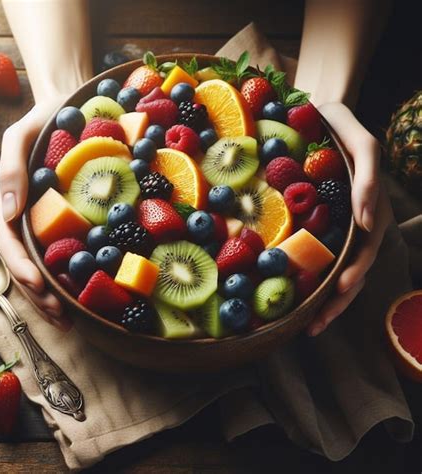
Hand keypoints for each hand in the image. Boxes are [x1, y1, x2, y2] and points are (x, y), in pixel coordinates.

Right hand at [0, 98, 71, 330]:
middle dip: (39, 295)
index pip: (10, 245)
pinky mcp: (61, 220)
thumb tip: (7, 211)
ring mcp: (40, 222)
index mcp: (7, 203)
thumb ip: (10, 169)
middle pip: (24, 264)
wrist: (68, 110)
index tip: (41, 288)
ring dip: (50, 295)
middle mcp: (21, 218)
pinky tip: (79, 292)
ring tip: (69, 318)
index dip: (22, 270)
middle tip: (62, 318)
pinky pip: (59, 252)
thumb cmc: (43, 121)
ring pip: (40, 265)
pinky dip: (65, 275)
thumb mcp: (20, 136)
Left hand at [307, 102, 391, 336]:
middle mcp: (357, 224)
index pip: (366, 250)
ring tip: (306, 325)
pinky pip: (319, 255)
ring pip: (337, 269)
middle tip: (315, 326)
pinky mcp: (320, 223)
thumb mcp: (362, 143)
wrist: (320, 115)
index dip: (354, 273)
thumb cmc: (341, 126)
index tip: (338, 291)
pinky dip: (312, 278)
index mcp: (371, 210)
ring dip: (325, 300)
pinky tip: (295, 295)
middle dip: (337, 301)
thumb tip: (366, 222)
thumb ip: (368, 178)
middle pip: (352, 270)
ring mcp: (339, 226)